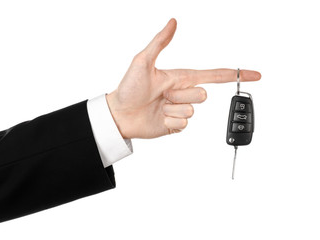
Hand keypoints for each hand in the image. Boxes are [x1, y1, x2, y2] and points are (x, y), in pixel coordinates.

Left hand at [106, 18, 260, 138]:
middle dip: (182, 95)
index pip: (213, 75)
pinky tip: (158, 117)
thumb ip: (159, 42)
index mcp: (181, 77)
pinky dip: (169, 121)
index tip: (254, 75)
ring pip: (192, 111)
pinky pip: (183, 124)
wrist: (119, 114)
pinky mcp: (176, 124)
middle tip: (161, 95)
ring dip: (172, 109)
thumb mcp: (143, 62)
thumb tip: (172, 22)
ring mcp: (180, 109)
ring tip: (157, 106)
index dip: (234, 74)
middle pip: (202, 95)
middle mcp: (183, 93)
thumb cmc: (129, 88)